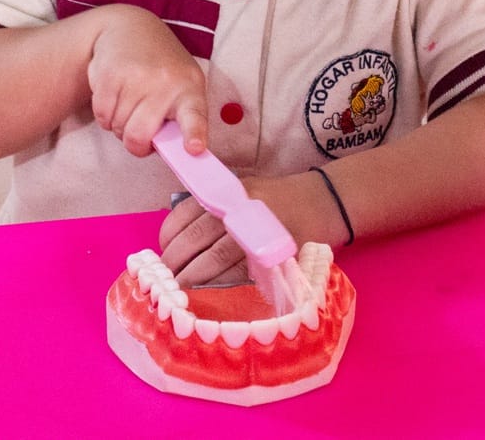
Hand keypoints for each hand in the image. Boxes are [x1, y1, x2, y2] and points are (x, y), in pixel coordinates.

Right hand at [85, 5, 208, 156]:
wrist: (131, 27)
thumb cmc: (162, 68)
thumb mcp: (181, 85)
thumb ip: (179, 120)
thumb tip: (170, 154)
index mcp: (190, 90)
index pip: (195, 117)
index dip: (194, 135)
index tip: (194, 149)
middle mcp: (165, 83)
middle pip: (139, 136)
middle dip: (134, 144)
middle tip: (137, 133)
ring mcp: (136, 78)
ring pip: (118, 128)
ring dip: (118, 126)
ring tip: (128, 104)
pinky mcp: (110, 75)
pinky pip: (102, 116)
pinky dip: (105, 116)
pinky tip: (114, 97)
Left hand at [158, 173, 336, 285]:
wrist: (324, 201)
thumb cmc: (277, 201)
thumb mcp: (242, 193)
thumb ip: (213, 210)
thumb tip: (178, 241)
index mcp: (226, 191)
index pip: (185, 213)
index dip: (168, 237)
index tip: (161, 254)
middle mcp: (238, 206)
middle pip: (196, 236)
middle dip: (176, 261)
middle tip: (165, 281)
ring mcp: (256, 228)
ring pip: (215, 255)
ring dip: (194, 276)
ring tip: (179, 290)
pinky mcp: (274, 249)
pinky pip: (241, 271)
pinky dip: (221, 283)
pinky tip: (210, 292)